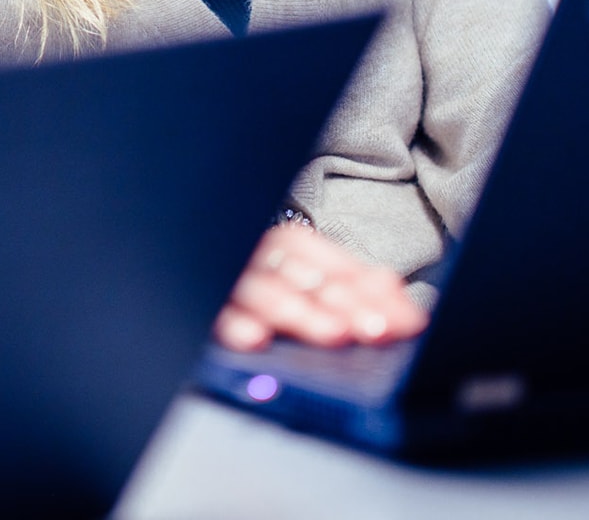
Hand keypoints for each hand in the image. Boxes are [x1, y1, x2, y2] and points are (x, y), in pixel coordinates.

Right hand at [214, 222, 428, 350]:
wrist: (183, 253)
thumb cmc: (254, 277)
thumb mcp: (302, 273)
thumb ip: (346, 281)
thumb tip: (392, 288)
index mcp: (287, 248)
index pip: (336, 267)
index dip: (373, 294)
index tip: (406, 320)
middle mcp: (259, 258)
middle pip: (306, 280)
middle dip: (343, 305)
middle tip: (376, 329)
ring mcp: (230, 280)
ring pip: (265, 293)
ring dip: (299, 313)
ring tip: (333, 334)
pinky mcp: (201, 302)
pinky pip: (214, 313)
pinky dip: (234, 325)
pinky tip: (255, 340)